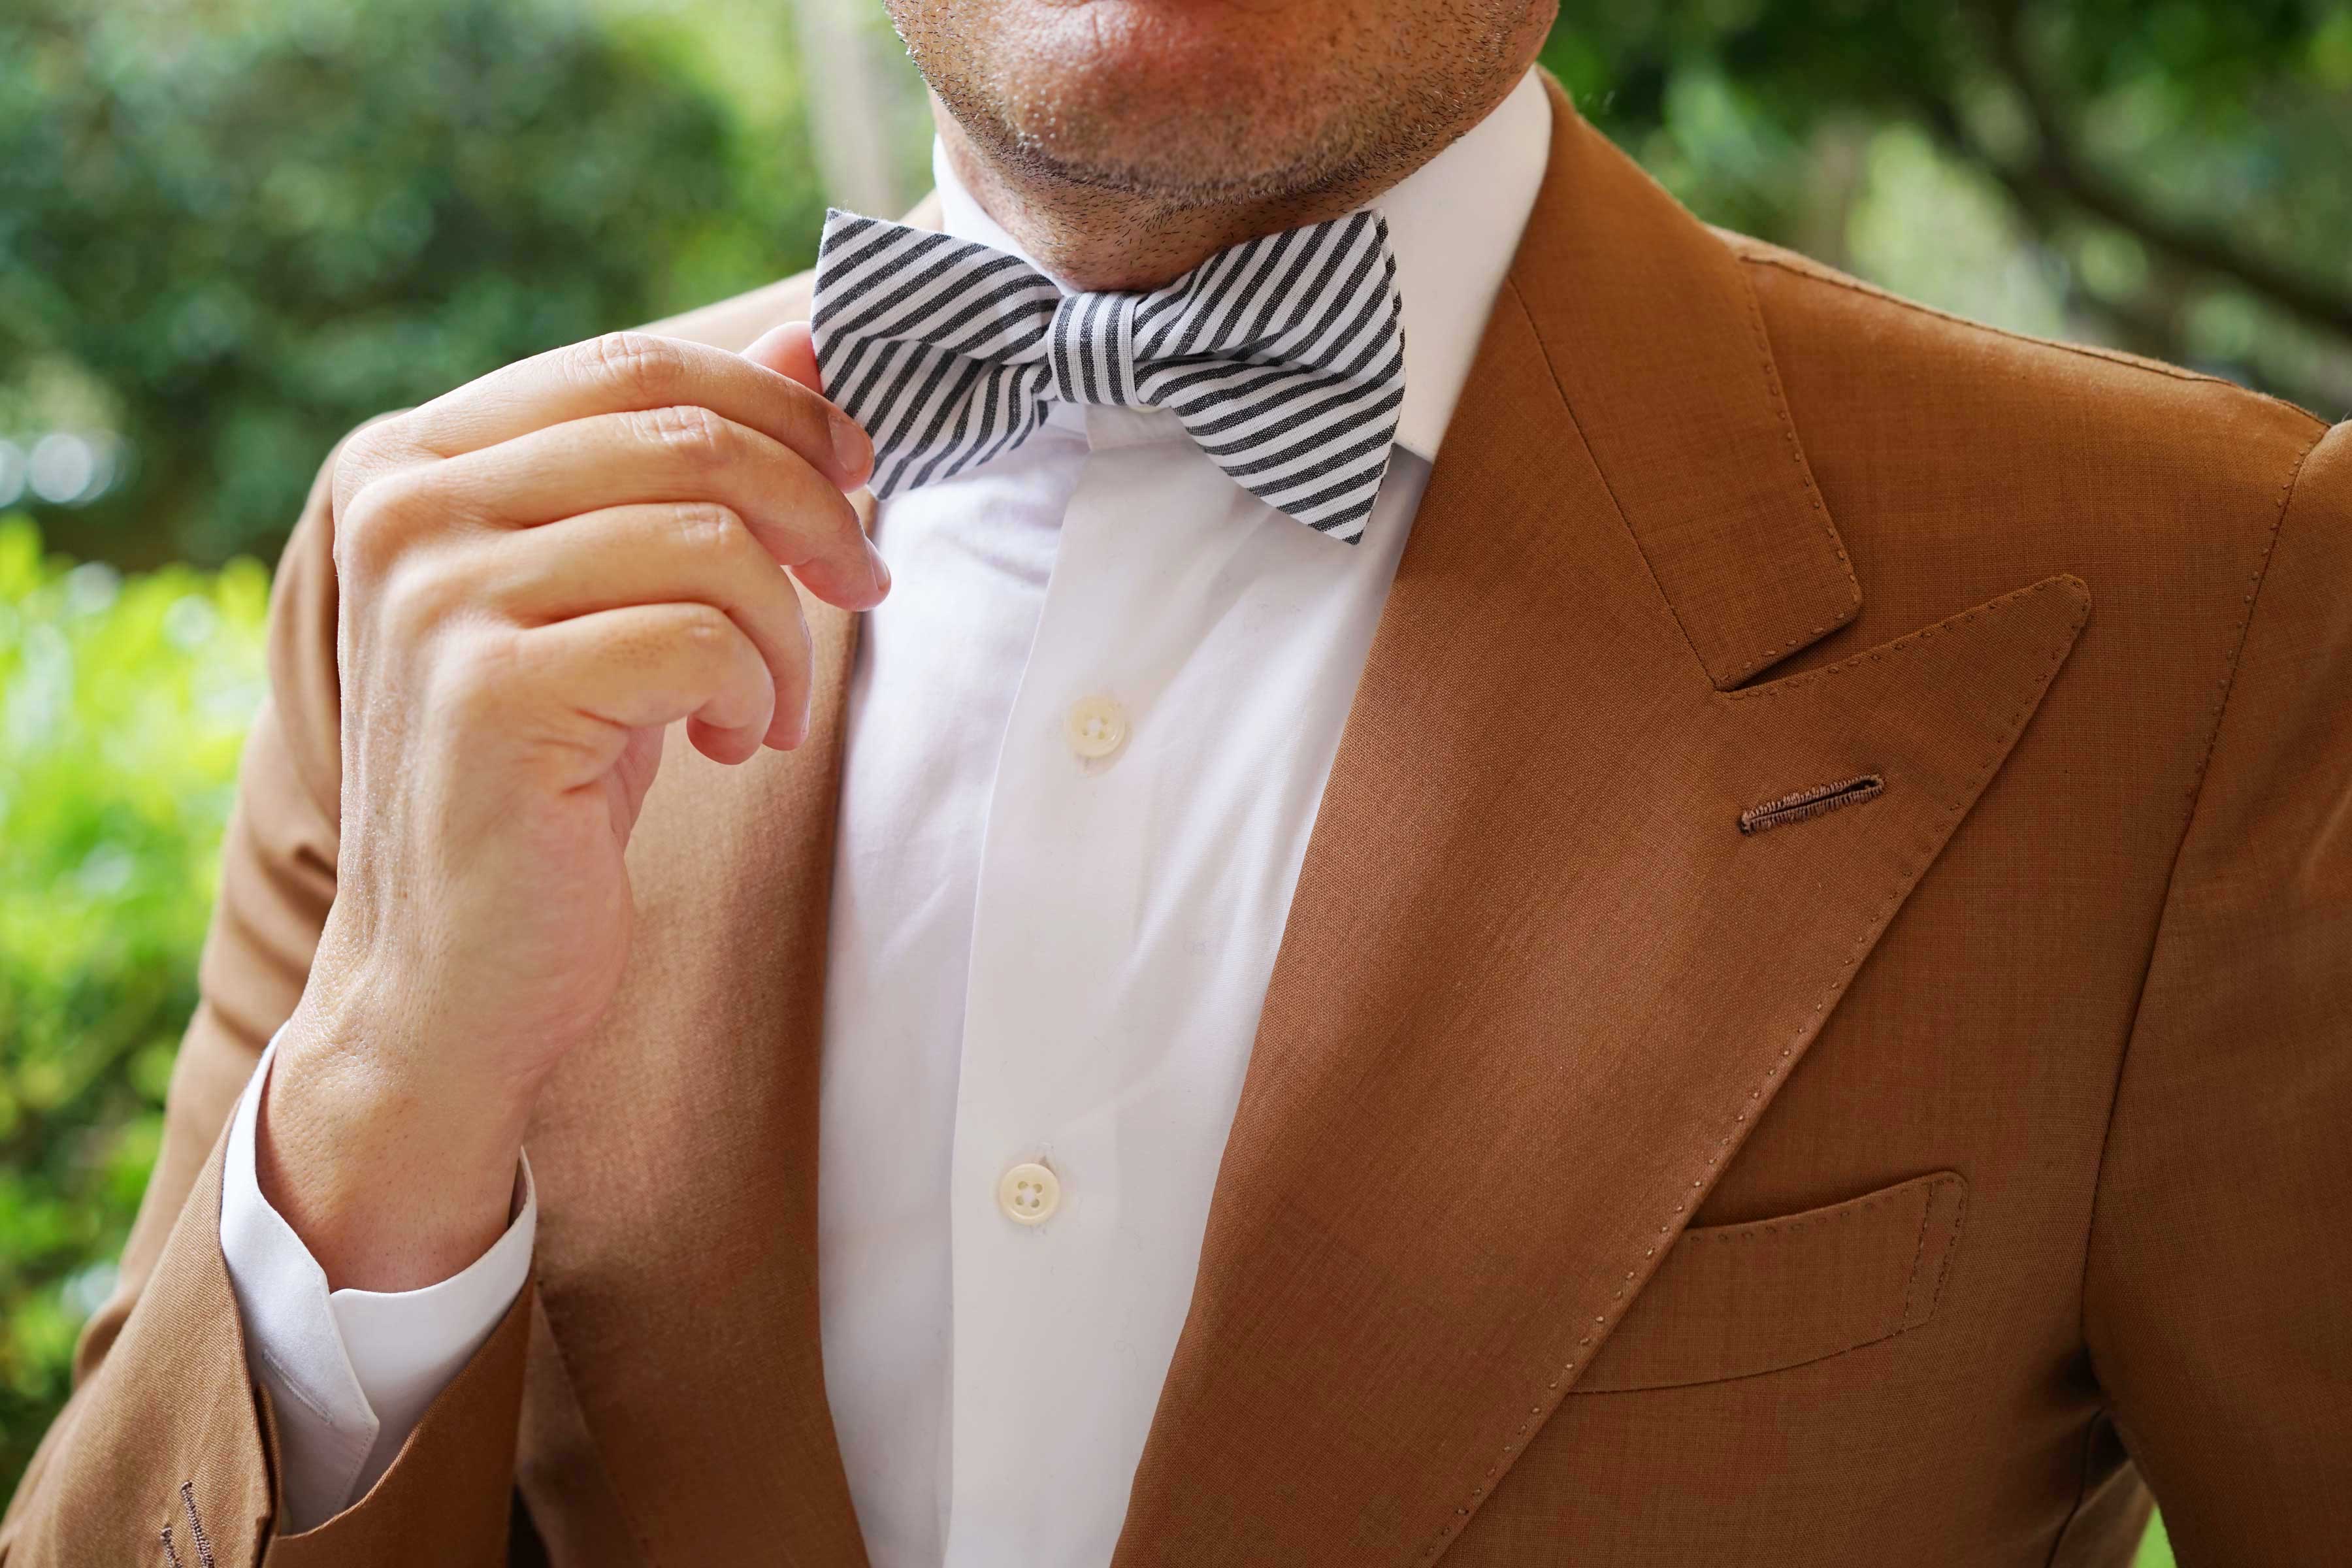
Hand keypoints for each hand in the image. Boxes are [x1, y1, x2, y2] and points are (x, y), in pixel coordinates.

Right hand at [259, 323, 877, 1289]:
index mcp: (416, 462)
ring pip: (705, 539)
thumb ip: (685, 471)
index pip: (635, 369)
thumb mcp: (618, 603)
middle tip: (863, 583)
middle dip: (812, 505)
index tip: (859, 473)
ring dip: (782, 630)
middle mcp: (404, 508)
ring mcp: (436, 596)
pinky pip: (696, 639)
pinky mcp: (490, 692)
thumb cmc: (547, 784)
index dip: (776, 406)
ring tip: (768, 708)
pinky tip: (731, 747)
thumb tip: (807, 331)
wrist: (450, 979)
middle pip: (683, 434)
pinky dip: (752, 694)